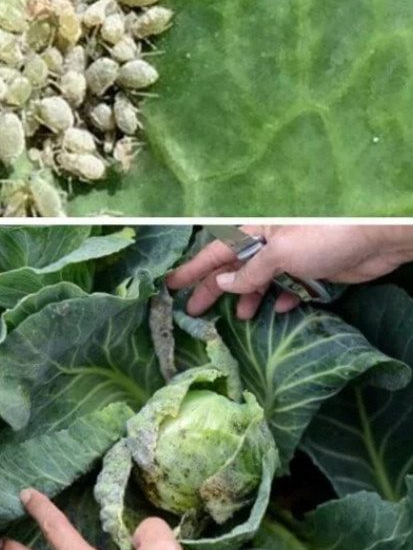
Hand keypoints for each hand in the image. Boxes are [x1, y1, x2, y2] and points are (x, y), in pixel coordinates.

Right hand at [166, 226, 412, 319]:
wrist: (378, 239)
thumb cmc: (324, 237)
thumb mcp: (279, 255)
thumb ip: (250, 272)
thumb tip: (224, 285)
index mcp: (256, 232)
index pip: (216, 251)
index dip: (193, 268)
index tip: (171, 284)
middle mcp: (270, 244)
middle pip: (235, 269)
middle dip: (215, 289)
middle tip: (195, 310)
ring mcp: (292, 259)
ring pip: (261, 281)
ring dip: (249, 298)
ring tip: (240, 317)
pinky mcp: (314, 272)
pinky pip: (289, 288)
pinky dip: (281, 299)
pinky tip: (278, 310)